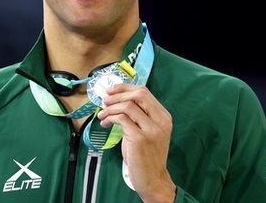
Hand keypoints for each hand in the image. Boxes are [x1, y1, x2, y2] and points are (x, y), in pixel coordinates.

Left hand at [97, 84, 175, 202]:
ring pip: (128, 106)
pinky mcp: (140, 139)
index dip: (125, 88)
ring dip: (110, 108)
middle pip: (138, 95)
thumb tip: (117, 99)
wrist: (153, 178)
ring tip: (102, 115)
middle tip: (105, 100)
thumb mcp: (148, 131)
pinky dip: (110, 118)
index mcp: (164, 116)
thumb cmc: (147, 155)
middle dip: (118, 94)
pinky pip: (121, 119)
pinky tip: (105, 123)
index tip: (111, 90)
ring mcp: (151, 129)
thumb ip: (139, 115)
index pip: (144, 92)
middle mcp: (161, 121)